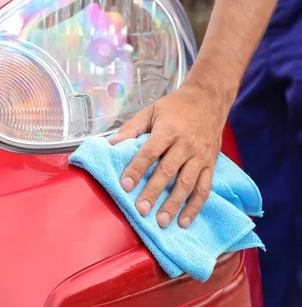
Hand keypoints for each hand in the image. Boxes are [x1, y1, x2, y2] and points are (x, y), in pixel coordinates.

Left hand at [109, 84, 228, 228]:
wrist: (208, 100)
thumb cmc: (175, 107)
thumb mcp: (151, 111)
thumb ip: (131, 128)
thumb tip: (110, 145)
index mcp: (169, 130)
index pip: (150, 152)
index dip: (136, 169)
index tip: (125, 185)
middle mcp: (186, 145)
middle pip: (168, 171)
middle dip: (153, 192)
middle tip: (141, 210)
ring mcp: (200, 156)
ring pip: (187, 183)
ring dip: (174, 204)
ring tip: (161, 221)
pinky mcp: (211, 165)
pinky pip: (204, 188)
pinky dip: (195, 207)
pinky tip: (184, 221)